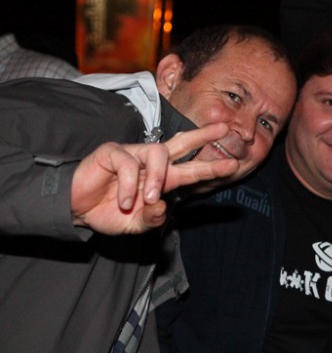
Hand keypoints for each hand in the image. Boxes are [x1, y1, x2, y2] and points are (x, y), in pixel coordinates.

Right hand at [71, 123, 239, 234]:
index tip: (234, 165)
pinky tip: (123, 200)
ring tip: (148, 199)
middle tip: (225, 127)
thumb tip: (163, 207)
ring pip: (158, 153)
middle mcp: (151, 162)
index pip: (190, 168)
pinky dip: (128, 185)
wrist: (75, 210)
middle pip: (181, 144)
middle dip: (203, 136)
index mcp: (161, 178)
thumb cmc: (108, 212)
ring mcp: (132, 154)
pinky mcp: (112, 152)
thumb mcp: (135, 224)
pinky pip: (128, 164)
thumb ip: (152, 219)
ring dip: (156, 178)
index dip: (210, 167)